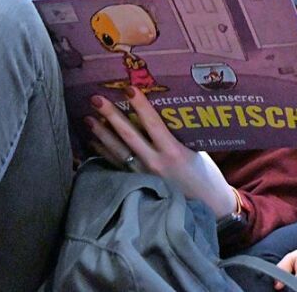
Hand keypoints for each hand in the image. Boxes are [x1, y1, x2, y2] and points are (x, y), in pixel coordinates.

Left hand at [87, 88, 237, 216]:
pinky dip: (104, 153)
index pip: (153, 124)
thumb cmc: (206, 177)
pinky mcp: (138, 185)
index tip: (128, 89)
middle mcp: (155, 164)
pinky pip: (116, 167)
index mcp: (174, 152)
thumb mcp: (197, 151)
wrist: (207, 208)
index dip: (140, 106)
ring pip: (118, 151)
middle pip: (128, 136)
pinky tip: (94, 142)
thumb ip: (179, 136)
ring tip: (88, 118)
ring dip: (102, 133)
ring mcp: (144, 176)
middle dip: (111, 116)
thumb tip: (165, 115)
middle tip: (96, 99)